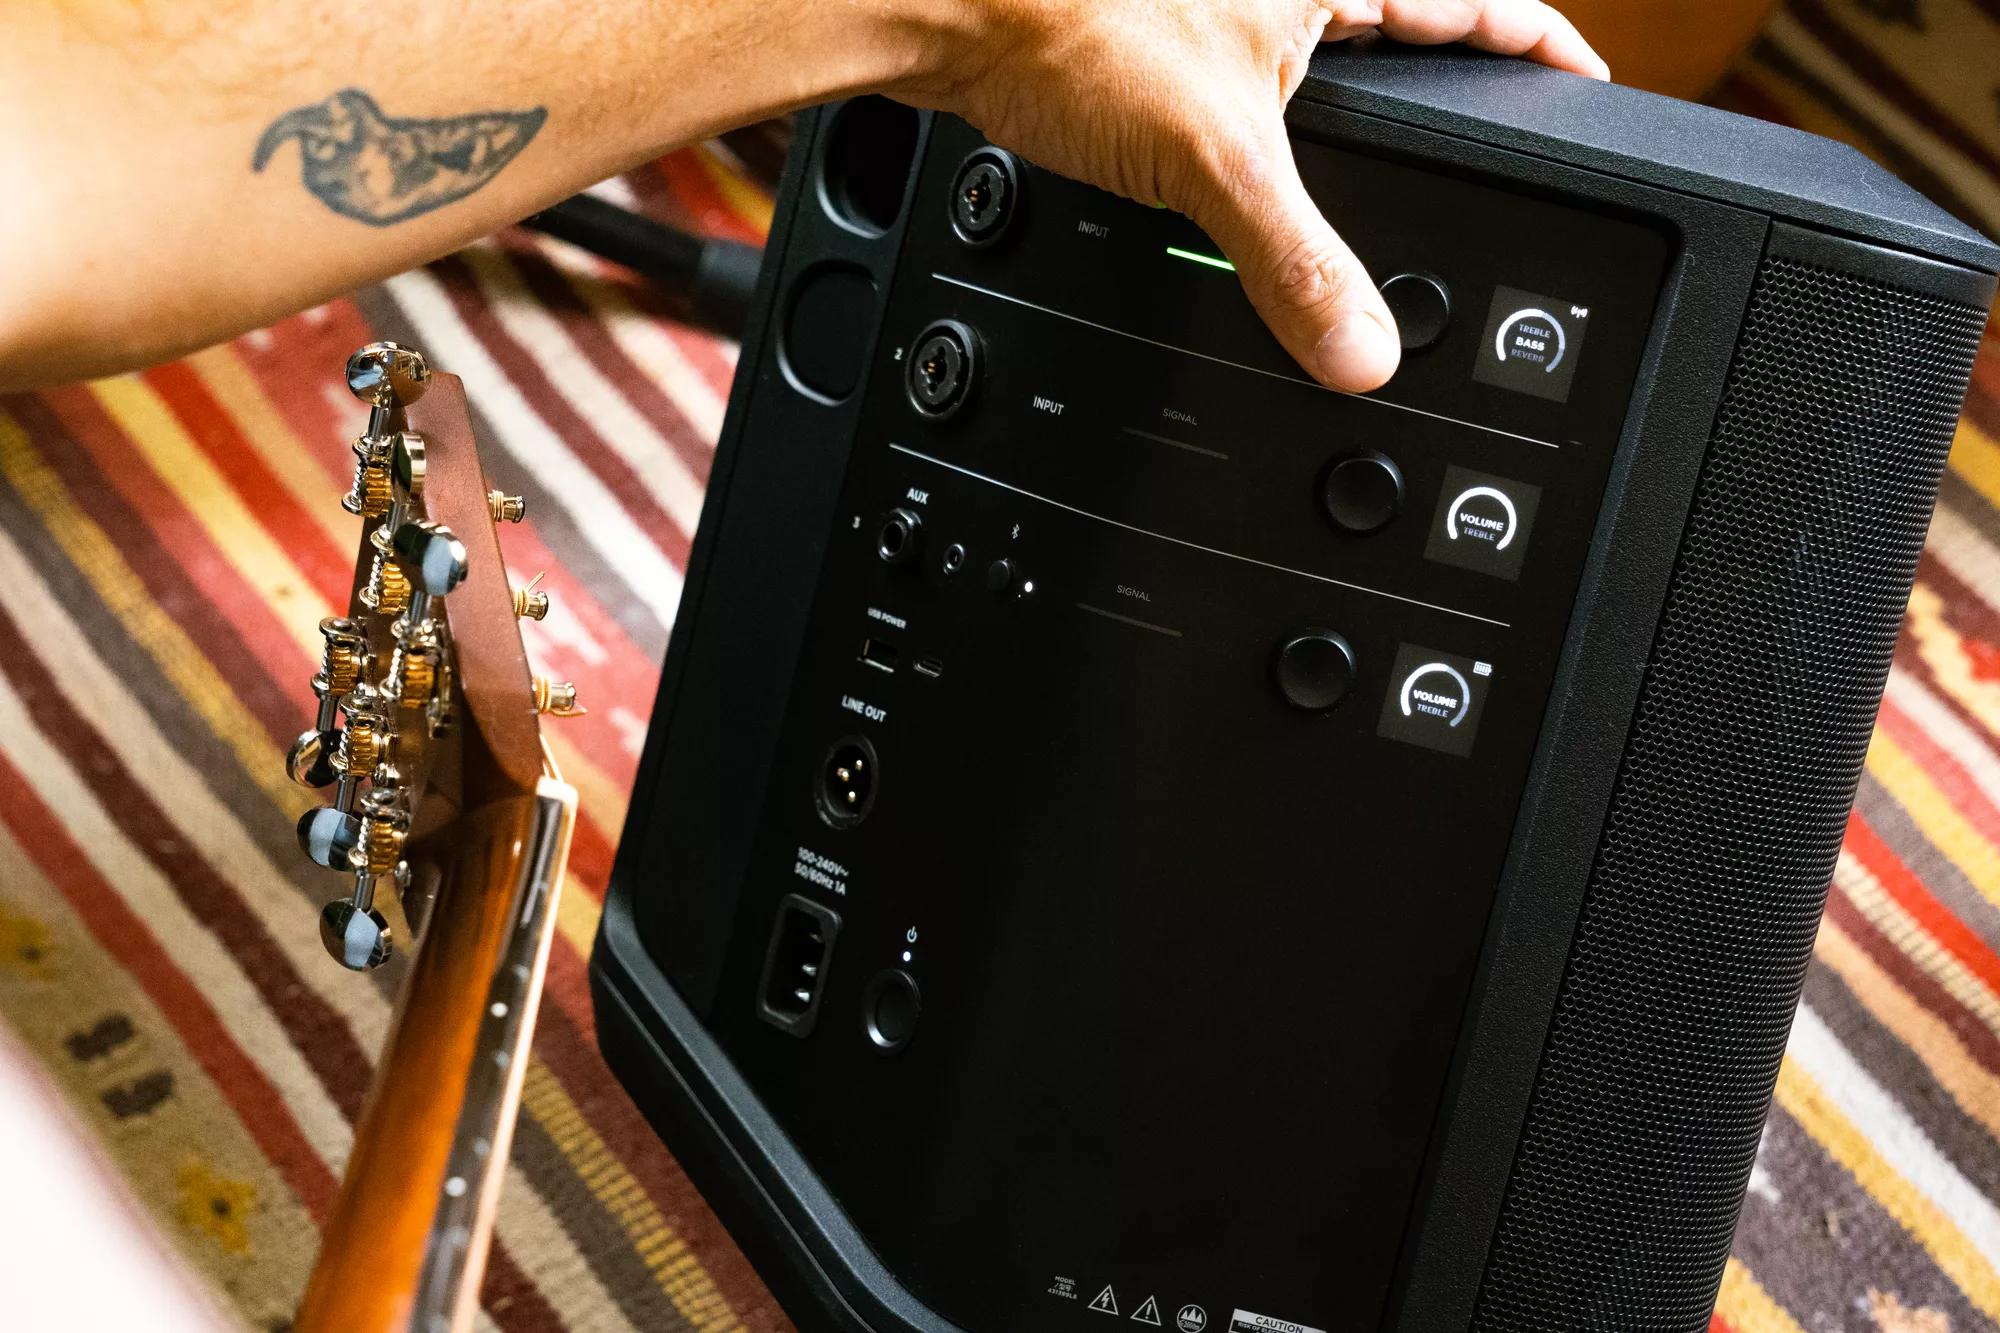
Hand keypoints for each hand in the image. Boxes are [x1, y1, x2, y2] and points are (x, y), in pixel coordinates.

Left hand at [896, 1, 1607, 391]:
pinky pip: (1254, 64)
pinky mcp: (1163, 21)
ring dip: (1361, 89)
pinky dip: (1274, 115)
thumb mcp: (1213, 160)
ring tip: (1396, 150)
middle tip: (1496, 127)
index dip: (1540, 52)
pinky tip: (1261, 153)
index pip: (1480, 1)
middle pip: (1408, 15)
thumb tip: (1362, 352)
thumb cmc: (1065, 26)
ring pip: (1325, 39)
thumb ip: (1296, 261)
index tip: (1586, 91)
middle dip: (1455, 70)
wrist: (945, 2)